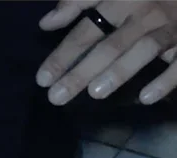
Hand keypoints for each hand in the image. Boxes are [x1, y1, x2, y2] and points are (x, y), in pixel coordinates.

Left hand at [36, 0, 176, 104]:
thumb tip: (46, 23)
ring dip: (119, 71)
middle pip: (110, 45)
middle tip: (57, 97)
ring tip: (95, 94)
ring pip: (144, 49)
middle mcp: (145, 12)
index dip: (63, 55)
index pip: (86, 31)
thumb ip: (78, 2)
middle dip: (82, 71)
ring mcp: (170, 27)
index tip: (42, 79)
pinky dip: (165, 80)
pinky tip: (146, 98)